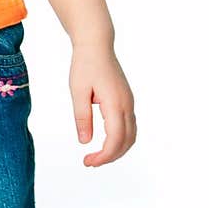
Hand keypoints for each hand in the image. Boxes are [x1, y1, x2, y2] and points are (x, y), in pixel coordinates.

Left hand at [69, 42, 136, 166]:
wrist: (96, 45)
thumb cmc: (85, 65)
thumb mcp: (78, 91)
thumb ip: (82, 117)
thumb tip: (84, 141)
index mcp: (114, 103)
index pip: (114, 139)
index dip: (103, 156)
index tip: (87, 162)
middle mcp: (126, 104)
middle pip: (126, 141)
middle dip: (110, 156)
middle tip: (89, 162)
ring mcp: (129, 102)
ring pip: (131, 135)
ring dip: (117, 150)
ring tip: (97, 156)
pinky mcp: (127, 100)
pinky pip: (129, 126)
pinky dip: (120, 139)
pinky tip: (105, 142)